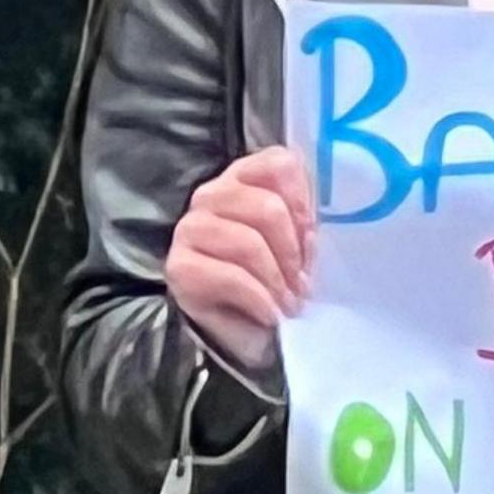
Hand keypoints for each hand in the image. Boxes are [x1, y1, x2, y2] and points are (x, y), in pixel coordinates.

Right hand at [165, 147, 312, 378]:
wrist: (244, 330)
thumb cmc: (278, 279)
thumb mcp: (300, 245)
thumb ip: (307, 224)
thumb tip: (313, 232)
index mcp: (246, 179)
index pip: (278, 163)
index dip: (303, 199)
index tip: (313, 234)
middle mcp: (212, 195)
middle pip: (267, 207)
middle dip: (294, 251)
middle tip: (304, 281)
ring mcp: (191, 228)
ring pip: (249, 242)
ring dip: (278, 279)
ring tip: (290, 301)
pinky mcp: (180, 265)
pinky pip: (231, 276)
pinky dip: (259, 299)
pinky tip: (270, 313)